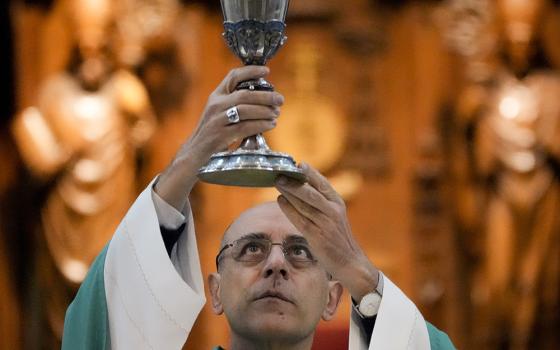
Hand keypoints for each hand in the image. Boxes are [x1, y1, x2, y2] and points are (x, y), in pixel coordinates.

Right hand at [155, 66, 283, 209]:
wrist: (195, 154)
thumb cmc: (212, 134)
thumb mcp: (219, 113)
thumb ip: (235, 104)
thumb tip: (265, 100)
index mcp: (215, 96)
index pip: (233, 76)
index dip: (251, 71)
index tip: (267, 71)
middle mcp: (215, 105)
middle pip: (244, 94)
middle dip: (266, 96)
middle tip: (280, 99)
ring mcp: (217, 120)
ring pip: (246, 110)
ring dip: (265, 111)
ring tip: (276, 113)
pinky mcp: (221, 135)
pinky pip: (245, 127)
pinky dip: (261, 125)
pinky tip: (270, 125)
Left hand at [275, 163, 378, 300]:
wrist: (350, 262)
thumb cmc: (338, 237)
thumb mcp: (334, 214)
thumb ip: (321, 201)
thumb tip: (300, 185)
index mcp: (337, 202)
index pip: (323, 183)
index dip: (311, 173)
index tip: (298, 164)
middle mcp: (333, 211)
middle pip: (311, 192)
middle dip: (295, 182)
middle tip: (280, 173)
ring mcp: (325, 224)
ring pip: (305, 204)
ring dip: (289, 192)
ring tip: (277, 183)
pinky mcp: (317, 236)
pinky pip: (300, 220)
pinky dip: (289, 209)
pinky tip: (280, 200)